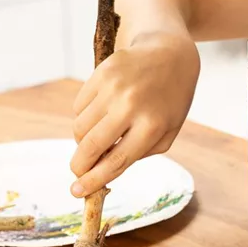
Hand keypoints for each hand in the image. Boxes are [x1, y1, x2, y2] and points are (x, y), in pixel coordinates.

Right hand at [70, 32, 199, 197]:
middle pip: (92, 146)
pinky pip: (78, 107)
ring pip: (80, 127)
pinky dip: (84, 117)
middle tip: (77, 173)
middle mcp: (131, 105)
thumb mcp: (166, 133)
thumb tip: (100, 170)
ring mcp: (114, 87)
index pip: (116, 161)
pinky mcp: (101, 73)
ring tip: (98, 136)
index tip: (77, 192)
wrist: (170, 54)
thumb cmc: (168, 102)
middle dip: (79, 166)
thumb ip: (137, 154)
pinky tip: (100, 112)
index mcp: (152, 125)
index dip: (94, 180)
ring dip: (82, 141)